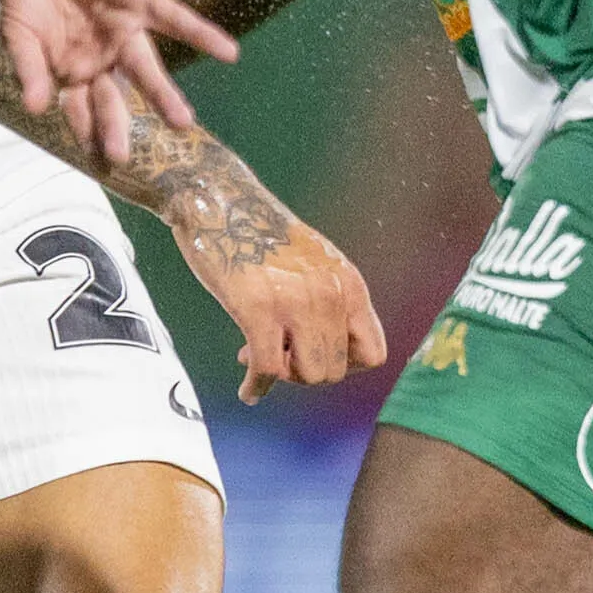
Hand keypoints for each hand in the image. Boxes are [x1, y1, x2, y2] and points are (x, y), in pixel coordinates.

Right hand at [0, 0, 235, 168]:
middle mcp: (101, 55)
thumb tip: (35, 109)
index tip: (96, 165)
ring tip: (183, 123)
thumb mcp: (17, 31)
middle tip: (121, 157)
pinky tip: (230, 54)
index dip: (86, 135)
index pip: (80, 110)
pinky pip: (177, 21)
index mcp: (71, 68)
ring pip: (148, 70)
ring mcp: (124, 29)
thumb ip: (28, 68)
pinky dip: (203, 36)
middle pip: (112, 99)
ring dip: (165, 96)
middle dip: (116, 128)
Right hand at [178, 205, 390, 403]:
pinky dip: (256, 386)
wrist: (219, 203)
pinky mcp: (258, 309)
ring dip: (281, 376)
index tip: (314, 355)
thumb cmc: (260, 234)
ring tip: (257, 358)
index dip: (345, 366)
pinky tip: (248, 389)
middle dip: (304, 372)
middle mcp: (331, 294)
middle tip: (277, 355)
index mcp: (349, 283)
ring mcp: (297, 302)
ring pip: (306, 375)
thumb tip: (329, 347)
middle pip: (335, 371)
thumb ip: (331, 301)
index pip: (373, 354)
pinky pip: (268, 368)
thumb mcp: (315, 263)